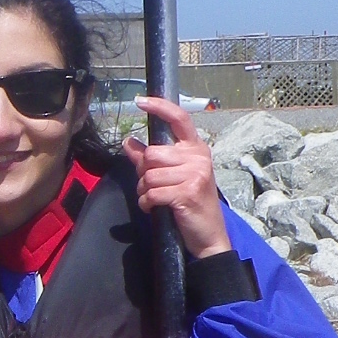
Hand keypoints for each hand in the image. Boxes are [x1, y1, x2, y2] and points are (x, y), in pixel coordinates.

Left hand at [123, 97, 232, 259]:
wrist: (209, 236)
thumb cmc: (190, 203)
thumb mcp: (174, 176)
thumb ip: (150, 159)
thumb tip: (128, 142)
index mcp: (196, 148)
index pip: (179, 118)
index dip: (159, 107)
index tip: (139, 101)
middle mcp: (198, 157)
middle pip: (152, 153)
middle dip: (143, 173)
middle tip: (152, 187)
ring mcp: (195, 175)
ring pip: (149, 175)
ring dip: (144, 191)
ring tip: (155, 199)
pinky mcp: (188, 193)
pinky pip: (152, 193)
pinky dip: (147, 203)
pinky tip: (154, 208)